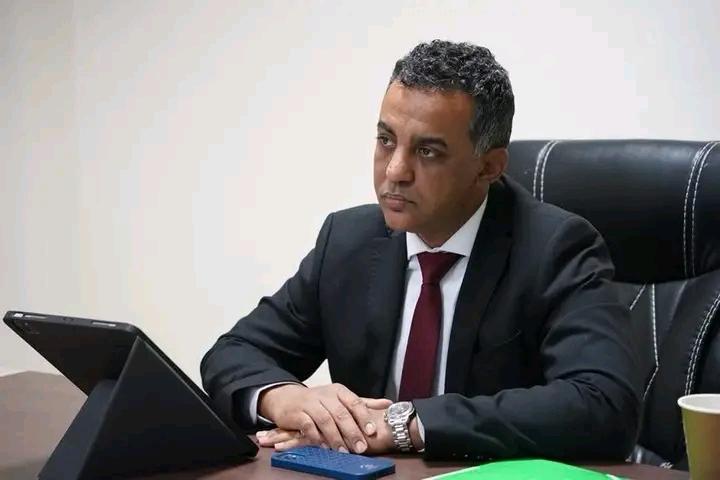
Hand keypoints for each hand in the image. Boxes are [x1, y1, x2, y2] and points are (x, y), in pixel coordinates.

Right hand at [258, 404, 394, 452]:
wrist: (287, 398)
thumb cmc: (319, 401)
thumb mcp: (341, 399)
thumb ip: (364, 403)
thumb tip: (388, 404)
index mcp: (339, 391)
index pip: (354, 402)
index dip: (364, 417)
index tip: (372, 431)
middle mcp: (325, 395)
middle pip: (341, 413)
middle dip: (352, 432)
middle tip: (361, 448)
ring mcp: (310, 403)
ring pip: (325, 420)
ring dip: (335, 437)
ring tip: (343, 451)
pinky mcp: (297, 414)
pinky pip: (308, 426)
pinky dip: (317, 437)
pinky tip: (324, 446)